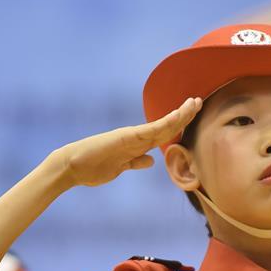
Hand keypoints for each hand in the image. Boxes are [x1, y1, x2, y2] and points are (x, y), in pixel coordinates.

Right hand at [54, 97, 201, 187]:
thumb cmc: (92, 167)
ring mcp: (131, 137)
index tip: (192, 115)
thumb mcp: (120, 167)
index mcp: (136, 144)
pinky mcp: (126, 138)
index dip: (178, 124)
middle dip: (184, 115)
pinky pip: (150, 131)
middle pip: (166, 126)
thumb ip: (135, 162)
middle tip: (199, 102)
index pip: (162, 133)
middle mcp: (136, 137)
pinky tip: (178, 116)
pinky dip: (165, 123)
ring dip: (179, 115)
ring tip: (194, 104)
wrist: (72, 166)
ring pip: (162, 125)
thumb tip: (150, 161)